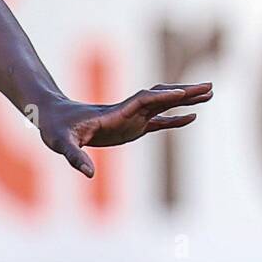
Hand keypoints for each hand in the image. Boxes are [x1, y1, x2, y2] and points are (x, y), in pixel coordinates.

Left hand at [36, 82, 212, 177]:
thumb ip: (74, 157)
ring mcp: (131, 118)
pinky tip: (192, 118)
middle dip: (185, 92)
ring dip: (186, 100)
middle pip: (160, 97)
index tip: (181, 93)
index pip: (142, 101)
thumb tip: (88, 174)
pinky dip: (175, 119)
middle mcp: (127, 111)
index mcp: (114, 113)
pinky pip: (158, 121)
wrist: (52, 116)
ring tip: (210, 94)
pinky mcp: (130, 127)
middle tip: (210, 86)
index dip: (161, 97)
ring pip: (163, 105)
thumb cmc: (55, 128)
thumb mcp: (60, 143)